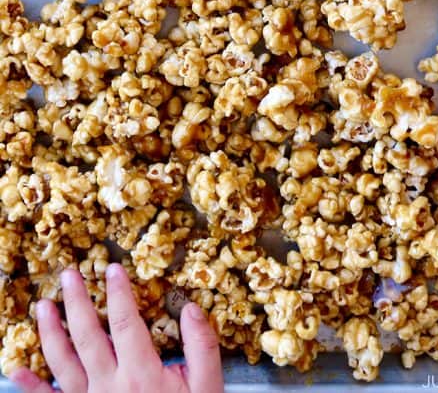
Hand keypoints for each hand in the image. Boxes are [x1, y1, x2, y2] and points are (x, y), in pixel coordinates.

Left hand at [10, 264, 223, 392]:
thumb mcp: (206, 388)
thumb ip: (201, 348)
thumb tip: (191, 308)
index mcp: (141, 373)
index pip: (125, 322)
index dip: (118, 293)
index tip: (113, 268)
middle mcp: (109, 385)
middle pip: (87, 335)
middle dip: (77, 302)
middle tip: (68, 274)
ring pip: (62, 364)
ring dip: (50, 333)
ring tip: (43, 306)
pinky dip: (31, 388)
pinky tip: (17, 371)